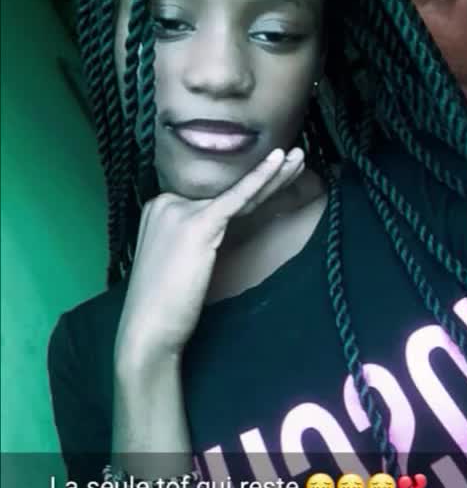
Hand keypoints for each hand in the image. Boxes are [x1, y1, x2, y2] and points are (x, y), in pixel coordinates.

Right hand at [114, 147, 304, 376]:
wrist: (147, 329)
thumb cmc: (165, 304)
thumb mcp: (179, 260)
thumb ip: (197, 239)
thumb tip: (222, 233)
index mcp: (161, 208)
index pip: (216, 196)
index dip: (251, 187)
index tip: (279, 175)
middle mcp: (167, 202)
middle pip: (228, 190)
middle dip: (266, 174)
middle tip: (296, 158)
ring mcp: (179, 211)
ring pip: (237, 193)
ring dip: (273, 175)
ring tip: (298, 158)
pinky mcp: (196, 225)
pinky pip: (235, 198)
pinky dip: (259, 179)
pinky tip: (278, 163)